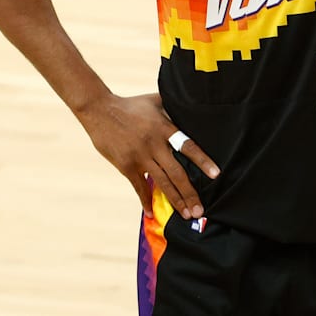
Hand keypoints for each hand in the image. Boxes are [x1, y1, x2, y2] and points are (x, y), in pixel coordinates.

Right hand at [74, 92, 218, 220]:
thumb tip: (193, 104)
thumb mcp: (155, 100)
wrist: (99, 110)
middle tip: (200, 210)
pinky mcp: (126, 165)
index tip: (216, 174)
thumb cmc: (130, 104)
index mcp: (163, 128)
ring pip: (162, 183)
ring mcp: (139, 156)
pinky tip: (151, 213)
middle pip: (177, 173)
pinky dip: (145, 200)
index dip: (202, 161)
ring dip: (175, 200)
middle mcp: (153, 144)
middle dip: (190, 193)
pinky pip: (139, 186)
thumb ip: (173, 106)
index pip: (187, 146)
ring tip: (186, 215)